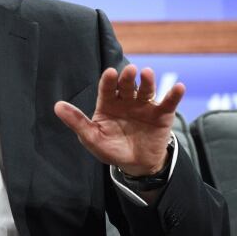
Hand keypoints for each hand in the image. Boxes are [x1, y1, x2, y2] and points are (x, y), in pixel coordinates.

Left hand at [54, 64, 183, 175]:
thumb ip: (77, 121)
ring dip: (148, 81)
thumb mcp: (92, 137)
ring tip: (147, 73)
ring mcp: (144, 105)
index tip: (110, 73)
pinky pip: (168, 102)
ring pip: (146, 90)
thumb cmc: (110, 148)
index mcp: (108, 103)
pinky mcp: (161, 114)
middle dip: (127, 78)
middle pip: (127, 86)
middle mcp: (126, 100)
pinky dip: (174, 94)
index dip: (109, 81)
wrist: (136, 165)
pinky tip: (179, 87)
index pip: (107, 89)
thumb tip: (57, 106)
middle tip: (129, 70)